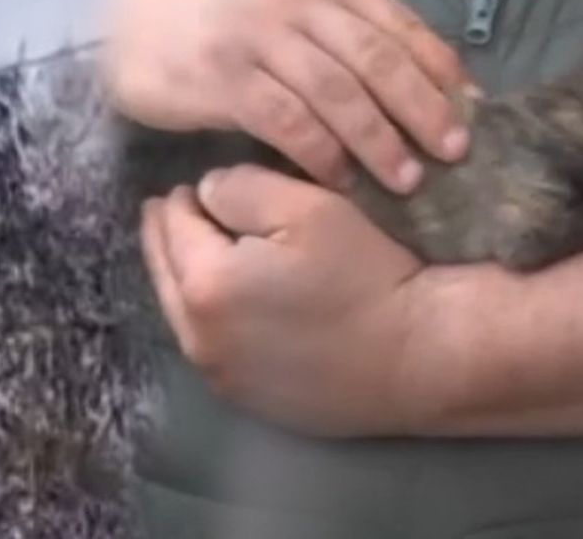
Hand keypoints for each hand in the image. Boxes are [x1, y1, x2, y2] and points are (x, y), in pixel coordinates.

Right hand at [99, 0, 477, 193]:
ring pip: (341, 95)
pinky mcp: (224, 78)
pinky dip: (322, 154)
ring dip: (380, 141)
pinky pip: (289, 122)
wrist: (118, 19)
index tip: (472, 113)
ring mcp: (258, 37)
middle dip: (424, 111)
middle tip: (454, 154)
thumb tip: (417, 74)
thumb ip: (339, 25)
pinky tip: (339, 180)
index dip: (440, 72)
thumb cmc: (211, 13)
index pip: (398, 24)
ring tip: (406, 180)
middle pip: (379, 61)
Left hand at [139, 163, 437, 437]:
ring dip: (182, 278)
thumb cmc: (365, 276)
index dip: (182, 198)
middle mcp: (198, 338)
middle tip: (169, 209)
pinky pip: (210, 346)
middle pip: (165, 272)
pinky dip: (207, 317)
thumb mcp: (306, 207)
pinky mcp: (246, 399)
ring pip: (181, 312)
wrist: (418, 357)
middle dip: (167, 236)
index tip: (189, 184)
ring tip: (192, 250)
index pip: (174, 225)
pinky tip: (225, 301)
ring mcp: (220, 375)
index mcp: (204, 285)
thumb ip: (240, 188)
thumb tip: (205, 193)